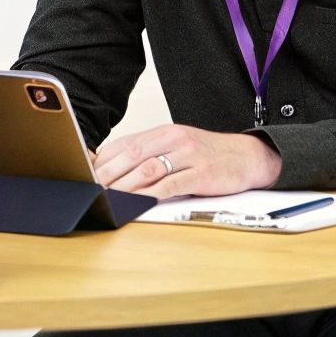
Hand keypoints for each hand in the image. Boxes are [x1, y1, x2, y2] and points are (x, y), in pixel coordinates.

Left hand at [93, 123, 281, 198]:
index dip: (104, 159)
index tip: (88, 174)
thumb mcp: (178, 146)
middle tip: (92, 189)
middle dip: (109, 174)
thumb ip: (151, 153)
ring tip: (108, 198)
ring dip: (124, 186)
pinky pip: (170, 186)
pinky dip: (150, 196)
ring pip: (148, 169)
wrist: (247, 156)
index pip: (126, 142)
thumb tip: (116, 169)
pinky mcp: (201, 174)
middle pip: (133, 154)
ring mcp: (189, 155)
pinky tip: (137, 204)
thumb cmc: (208, 155)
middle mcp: (174, 139)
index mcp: (164, 132)